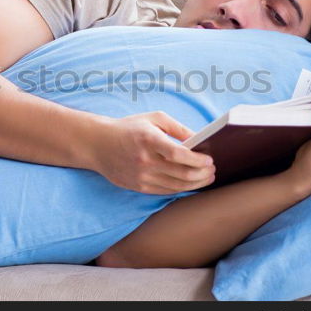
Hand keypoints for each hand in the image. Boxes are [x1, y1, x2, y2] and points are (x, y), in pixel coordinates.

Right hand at [91, 111, 215, 193]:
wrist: (97, 144)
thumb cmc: (129, 128)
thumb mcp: (154, 119)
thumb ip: (178, 129)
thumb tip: (200, 140)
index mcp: (149, 140)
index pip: (178, 154)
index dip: (197, 160)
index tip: (210, 160)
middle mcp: (145, 160)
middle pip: (181, 173)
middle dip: (202, 174)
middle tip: (213, 170)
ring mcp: (141, 176)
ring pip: (176, 186)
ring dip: (196, 183)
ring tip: (207, 178)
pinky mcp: (138, 187)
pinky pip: (165, 191)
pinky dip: (181, 188)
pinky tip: (191, 183)